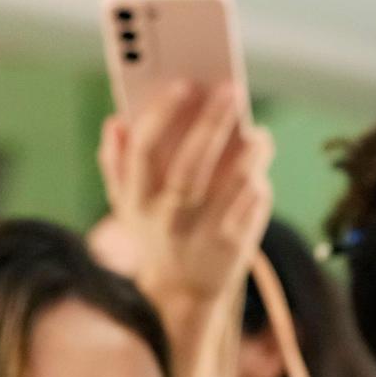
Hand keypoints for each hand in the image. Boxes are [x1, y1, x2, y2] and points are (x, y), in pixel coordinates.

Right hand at [97, 83, 272, 308]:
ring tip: (257, 130)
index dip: (162, 115)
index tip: (183, 83)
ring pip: (231, 186)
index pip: (144, 151)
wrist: (181, 293)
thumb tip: (115, 121)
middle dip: (211, 125)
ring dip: (247, 152)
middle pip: (190, 167)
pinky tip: (260, 159)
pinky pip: (252, 206)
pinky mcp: (234, 248)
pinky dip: (258, 180)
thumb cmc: (156, 229)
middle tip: (231, 89)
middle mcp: (167, 219)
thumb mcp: (127, 203)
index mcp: (136, 200)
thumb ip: (117, 162)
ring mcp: (202, 236)